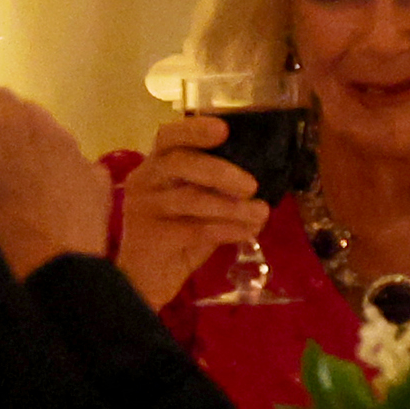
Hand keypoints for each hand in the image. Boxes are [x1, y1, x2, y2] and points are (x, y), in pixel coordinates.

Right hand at [0, 86, 107, 277]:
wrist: (56, 270)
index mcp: (18, 129)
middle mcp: (56, 133)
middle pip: (25, 116)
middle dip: (0, 135)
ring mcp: (82, 156)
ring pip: (50, 139)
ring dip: (27, 153)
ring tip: (6, 193)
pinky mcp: (98, 182)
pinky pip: (72, 164)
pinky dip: (55, 174)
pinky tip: (40, 206)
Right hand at [112, 114, 266, 307]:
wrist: (147, 279)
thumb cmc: (181, 232)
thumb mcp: (202, 201)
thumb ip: (219, 184)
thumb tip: (266, 171)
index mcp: (156, 164)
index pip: (168, 136)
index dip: (194, 129)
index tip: (224, 129)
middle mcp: (144, 181)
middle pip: (178, 162)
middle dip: (220, 171)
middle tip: (252, 186)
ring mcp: (143, 209)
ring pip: (189, 198)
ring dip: (232, 207)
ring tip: (260, 213)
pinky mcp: (150, 238)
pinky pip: (194, 229)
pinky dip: (228, 229)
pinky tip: (248, 231)